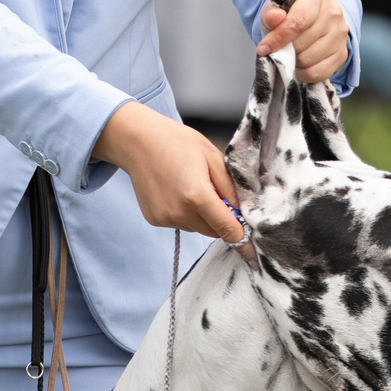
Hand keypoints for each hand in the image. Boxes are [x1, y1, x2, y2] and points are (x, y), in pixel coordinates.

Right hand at [93, 100, 245, 241]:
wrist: (138, 141)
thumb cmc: (177, 143)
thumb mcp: (213, 158)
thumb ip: (231, 189)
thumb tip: (244, 213)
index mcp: (196, 196)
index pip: (228, 229)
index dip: (243, 239)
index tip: (253, 248)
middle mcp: (179, 212)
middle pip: (214, 231)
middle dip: (222, 220)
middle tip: (218, 194)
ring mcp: (164, 218)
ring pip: (197, 228)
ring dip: (203, 217)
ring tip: (192, 187)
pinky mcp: (154, 220)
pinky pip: (181, 224)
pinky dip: (186, 214)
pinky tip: (178, 192)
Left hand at [257, 0, 350, 83]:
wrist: (307, 20)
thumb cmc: (288, 13)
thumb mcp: (274, 9)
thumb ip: (270, 13)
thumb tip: (273, 17)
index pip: (299, 20)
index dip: (279, 37)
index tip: (264, 48)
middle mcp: (333, 11)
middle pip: (303, 42)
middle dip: (285, 49)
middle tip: (280, 47)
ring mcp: (340, 33)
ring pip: (309, 59)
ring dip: (293, 61)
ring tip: (290, 53)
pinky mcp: (342, 53)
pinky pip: (318, 72)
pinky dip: (303, 73)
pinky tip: (299, 64)